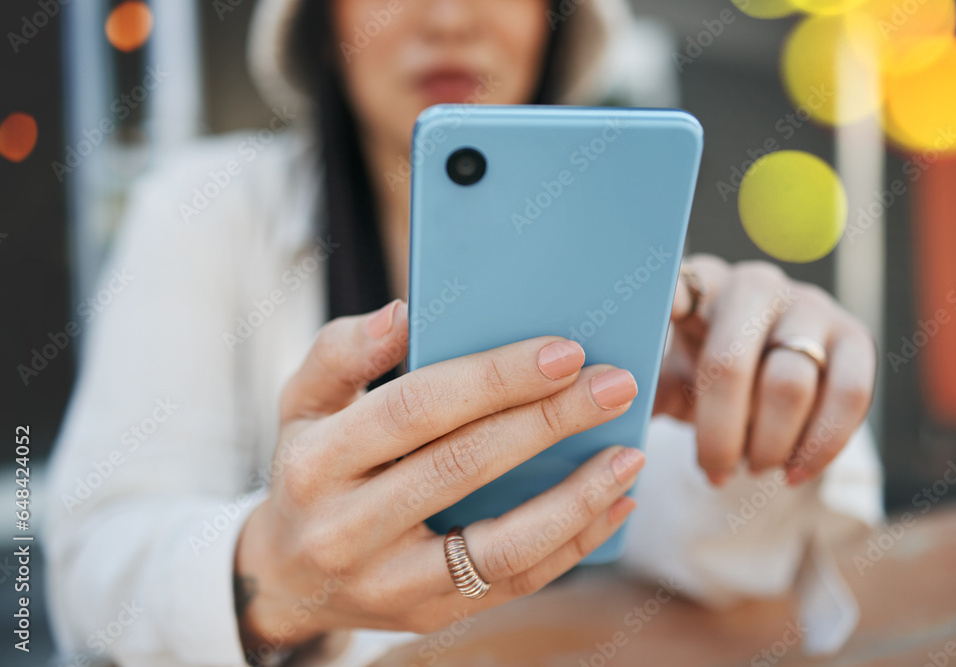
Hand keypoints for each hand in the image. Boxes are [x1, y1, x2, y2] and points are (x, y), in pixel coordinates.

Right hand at [234, 300, 643, 654]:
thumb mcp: (303, 403)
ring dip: (576, 498)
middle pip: (465, 466)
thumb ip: (344, 352)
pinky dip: (571, 544)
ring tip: (630, 455)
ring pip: (501, 545)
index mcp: (319, 459)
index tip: (563, 351)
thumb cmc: (312, 467)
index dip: (493, 378)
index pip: (416, 408)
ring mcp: (389, 583)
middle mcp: (346, 528)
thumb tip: (405, 312)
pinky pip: (513, 583)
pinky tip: (613, 504)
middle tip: (615, 386)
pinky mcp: (428, 616)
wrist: (287, 578)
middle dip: (549, 421)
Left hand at [653, 255, 875, 486]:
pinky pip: (850, 395)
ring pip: (790, 385)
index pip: (678, 286)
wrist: (765, 379)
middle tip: (712, 469)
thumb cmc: (701, 376)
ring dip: (767, 444)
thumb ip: (638, 389)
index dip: (667, 303)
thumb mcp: (666, 378)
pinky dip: (819, 447)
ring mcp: (809, 305)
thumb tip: (605, 409)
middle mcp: (754, 284)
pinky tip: (792, 473)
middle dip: (718, 431)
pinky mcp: (854, 337)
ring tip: (751, 468)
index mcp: (698, 285)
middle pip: (730, 362)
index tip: (657, 325)